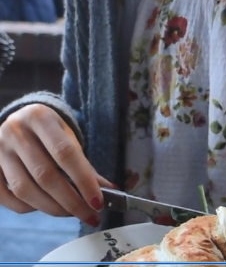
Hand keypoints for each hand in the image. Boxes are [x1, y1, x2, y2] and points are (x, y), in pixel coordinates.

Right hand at [0, 104, 112, 224]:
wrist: (17, 119)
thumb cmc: (48, 130)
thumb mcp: (66, 134)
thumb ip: (84, 162)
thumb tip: (108, 190)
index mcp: (40, 118)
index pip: (65, 153)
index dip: (83, 180)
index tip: (98, 201)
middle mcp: (15, 133)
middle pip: (45, 175)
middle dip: (71, 201)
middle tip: (90, 215)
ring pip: (25, 190)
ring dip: (52, 207)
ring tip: (72, 213)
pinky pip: (7, 197)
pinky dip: (28, 208)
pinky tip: (46, 207)